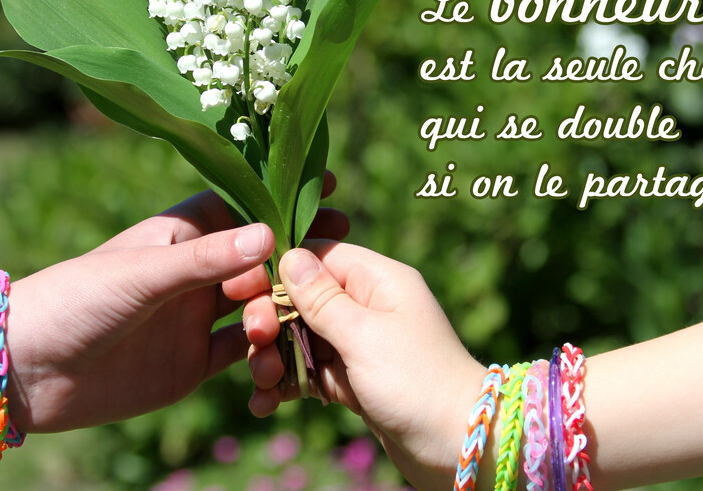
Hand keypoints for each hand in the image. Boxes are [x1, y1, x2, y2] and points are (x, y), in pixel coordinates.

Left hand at [9, 181, 348, 432]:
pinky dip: (265, 354)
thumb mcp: (143, 274)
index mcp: (177, 236)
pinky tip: (286, 355)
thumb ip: (206, 259)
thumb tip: (269, 234)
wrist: (27, 369)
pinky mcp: (191, 363)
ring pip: (255, 308)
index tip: (326, 190)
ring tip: (296, 315)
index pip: (240, 209)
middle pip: (256, 260)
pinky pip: (242, 356)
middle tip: (340, 251)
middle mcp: (191, 274)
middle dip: (295, 256)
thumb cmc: (76, 300)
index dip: (281, 201)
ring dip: (281, 309)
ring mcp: (193, 319)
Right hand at [241, 241, 485, 490]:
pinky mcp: (354, 380)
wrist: (461, 446)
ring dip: (274, 358)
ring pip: (300, 338)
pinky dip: (287, 385)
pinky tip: (264, 403)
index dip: (278, 270)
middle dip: (271, 321)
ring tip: (261, 383)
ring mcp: (360, 345)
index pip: (318, 256)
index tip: (241, 289)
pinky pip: (310, 372)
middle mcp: (368, 306)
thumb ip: (321, 298)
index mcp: (378, 280)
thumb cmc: (417, 381)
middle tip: (255, 343)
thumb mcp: (364, 334)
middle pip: (302, 299)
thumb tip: (289, 255)